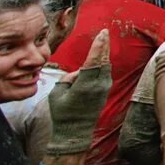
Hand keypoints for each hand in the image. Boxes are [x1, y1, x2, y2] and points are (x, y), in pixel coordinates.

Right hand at [47, 30, 110, 155]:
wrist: (75, 132)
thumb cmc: (62, 113)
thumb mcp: (58, 94)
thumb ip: (68, 79)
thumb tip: (79, 72)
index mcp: (85, 86)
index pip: (93, 62)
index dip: (98, 47)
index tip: (102, 34)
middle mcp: (98, 86)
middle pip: (103, 61)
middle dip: (104, 46)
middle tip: (105, 32)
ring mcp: (104, 89)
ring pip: (106, 66)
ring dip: (104, 54)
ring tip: (103, 40)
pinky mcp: (105, 91)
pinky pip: (105, 73)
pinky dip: (103, 63)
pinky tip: (101, 56)